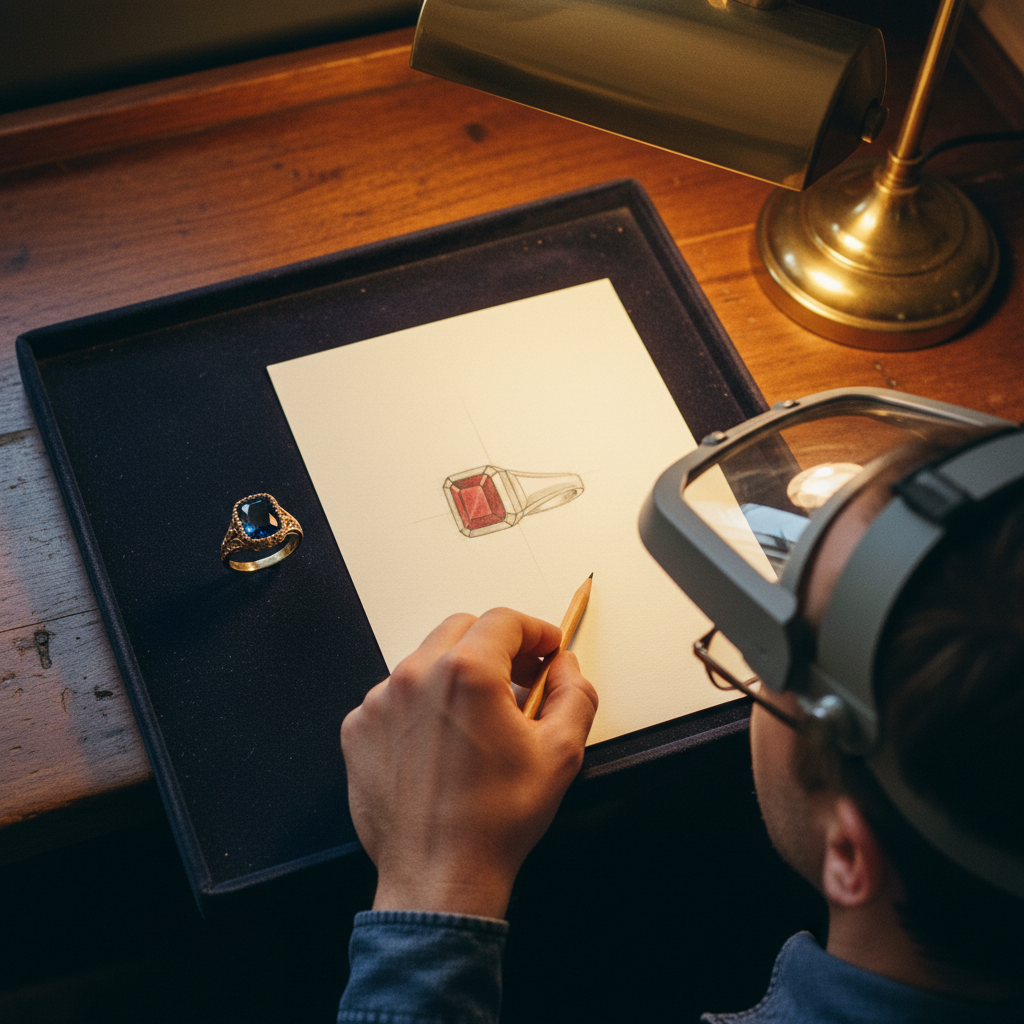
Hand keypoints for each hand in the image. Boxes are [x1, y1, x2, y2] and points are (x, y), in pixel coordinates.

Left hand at [340, 607, 597, 918]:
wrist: (439, 876)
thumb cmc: (494, 821)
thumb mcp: (561, 753)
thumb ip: (574, 693)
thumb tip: (566, 667)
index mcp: (467, 673)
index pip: (504, 620)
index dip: (534, 630)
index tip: (545, 647)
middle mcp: (417, 675)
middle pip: (462, 630)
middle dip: (496, 646)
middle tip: (519, 678)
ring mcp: (380, 701)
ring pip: (426, 661)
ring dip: (455, 676)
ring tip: (478, 718)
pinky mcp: (358, 728)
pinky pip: (395, 696)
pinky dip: (420, 706)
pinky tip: (441, 742)